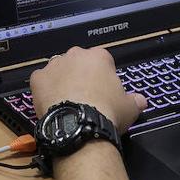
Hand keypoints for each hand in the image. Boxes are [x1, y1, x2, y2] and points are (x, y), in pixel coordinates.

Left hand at [30, 47, 146, 132]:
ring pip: (58, 69)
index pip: (102, 60)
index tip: (103, 89)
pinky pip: (42, 81)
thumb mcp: (130, 107)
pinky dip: (45, 89)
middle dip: (80, 75)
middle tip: (85, 95)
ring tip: (67, 101)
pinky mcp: (38, 78)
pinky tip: (51, 102)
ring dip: (62, 80)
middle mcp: (75, 55)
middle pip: (78, 62)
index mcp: (98, 56)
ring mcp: (54, 65)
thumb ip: (135, 100)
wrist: (80, 124)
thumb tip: (141, 100)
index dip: (103, 75)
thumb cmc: (108, 111)